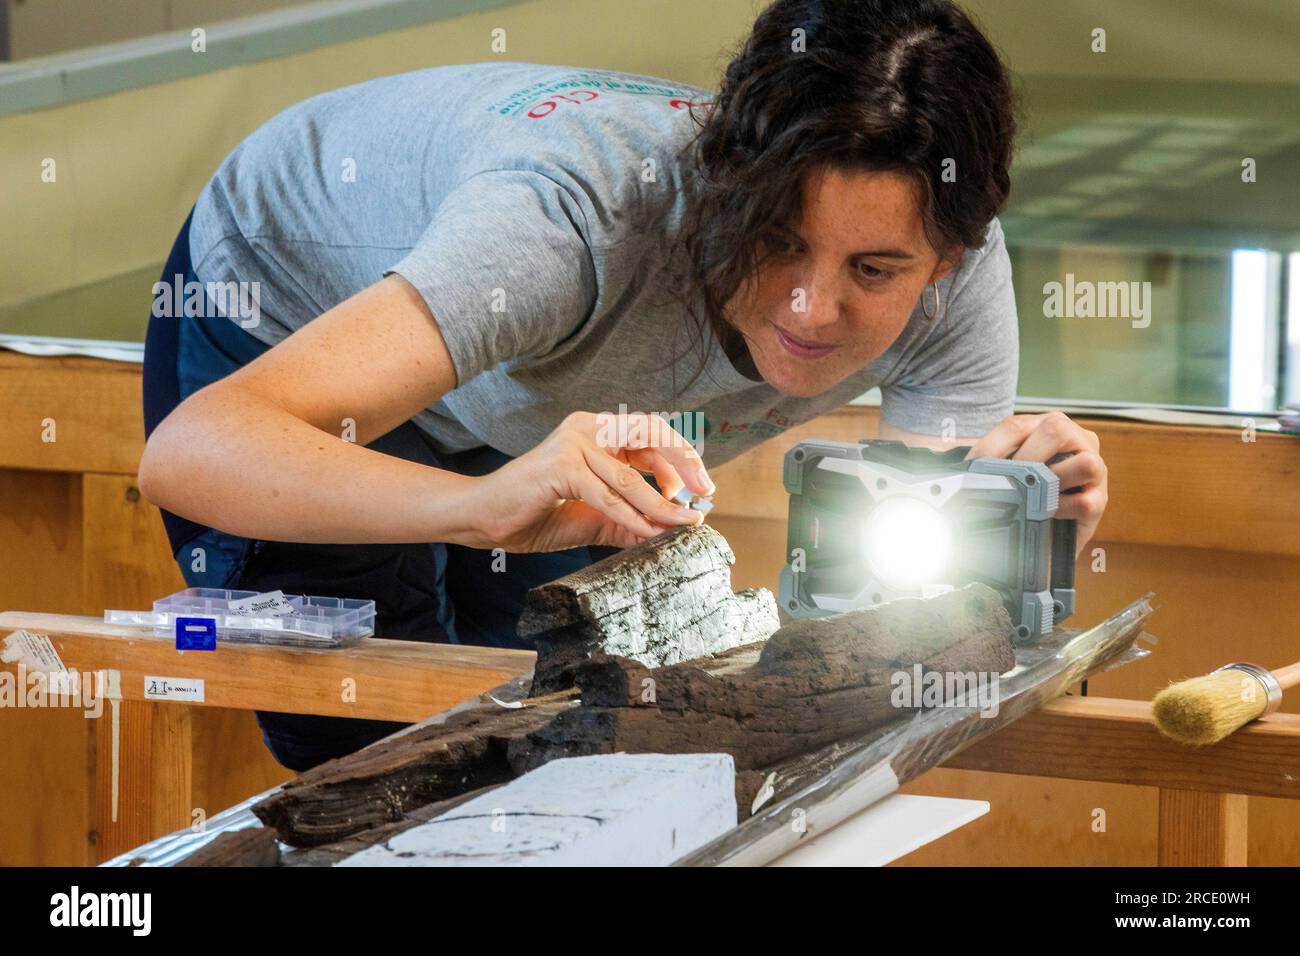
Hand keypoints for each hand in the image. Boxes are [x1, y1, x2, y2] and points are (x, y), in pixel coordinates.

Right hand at [467, 411, 714, 552]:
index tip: (702, 487)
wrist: (484, 519)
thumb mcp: (593, 516)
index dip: (681, 456)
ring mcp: (573, 442)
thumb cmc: (536, 513)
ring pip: (632, 476)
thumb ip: (629, 518)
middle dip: (684, 464)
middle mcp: (588, 426)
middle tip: (704, 495)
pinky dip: (632, 516)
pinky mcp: (561, 466)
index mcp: (597, 430)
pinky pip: (608, 495)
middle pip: (650, 434)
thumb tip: (670, 529)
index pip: (651, 432)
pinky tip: (648, 532)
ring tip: (683, 524)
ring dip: (663, 505)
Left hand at [963, 411, 1106, 552]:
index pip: (1016, 425)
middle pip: (1055, 429)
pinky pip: (1085, 501)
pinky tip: (1048, 515)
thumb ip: (992, 463)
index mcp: (1047, 426)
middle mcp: (1075, 440)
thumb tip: (956, 472)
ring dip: (1053, 481)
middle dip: (1025, 457)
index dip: (991, 446)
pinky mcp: (1100, 499)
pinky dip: (1061, 510)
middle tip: (1006, 481)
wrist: (1048, 530)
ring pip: (1084, 462)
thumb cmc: (1026, 491)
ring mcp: (1094, 468)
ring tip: (1034, 496)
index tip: (972, 468)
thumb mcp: (1008, 469)